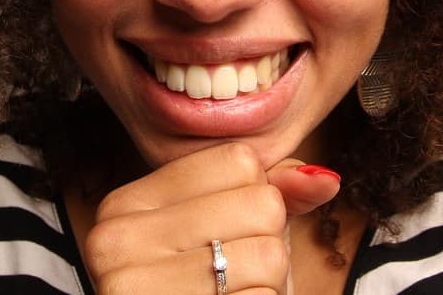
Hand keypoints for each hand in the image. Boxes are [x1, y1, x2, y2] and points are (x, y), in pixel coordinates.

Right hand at [84, 142, 339, 294]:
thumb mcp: (221, 237)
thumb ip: (269, 196)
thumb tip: (325, 179)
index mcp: (124, 205)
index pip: (239, 160)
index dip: (254, 201)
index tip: (218, 240)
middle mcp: (117, 241)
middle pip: (262, 203)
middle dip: (265, 246)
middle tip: (226, 282)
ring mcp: (135, 289)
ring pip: (270, 254)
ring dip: (267, 286)